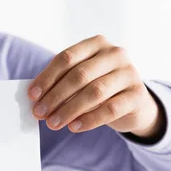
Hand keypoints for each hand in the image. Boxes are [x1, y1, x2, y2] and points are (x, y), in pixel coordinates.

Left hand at [28, 35, 164, 138]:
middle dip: (55, 96)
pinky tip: (74, 127)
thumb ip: (61, 83)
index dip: (46, 78)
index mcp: (97, 44)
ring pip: (94, 92)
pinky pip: (110, 109)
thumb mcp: (81, 79)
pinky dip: (89, 120)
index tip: (32, 96)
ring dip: (69, 110)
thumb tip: (36, 99)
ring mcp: (129, 73)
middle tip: (39, 113)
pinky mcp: (137, 95)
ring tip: (53, 123)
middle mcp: (115, 54)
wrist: (132, 102)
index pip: (66, 58)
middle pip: (79, 75)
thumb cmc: (98, 87)